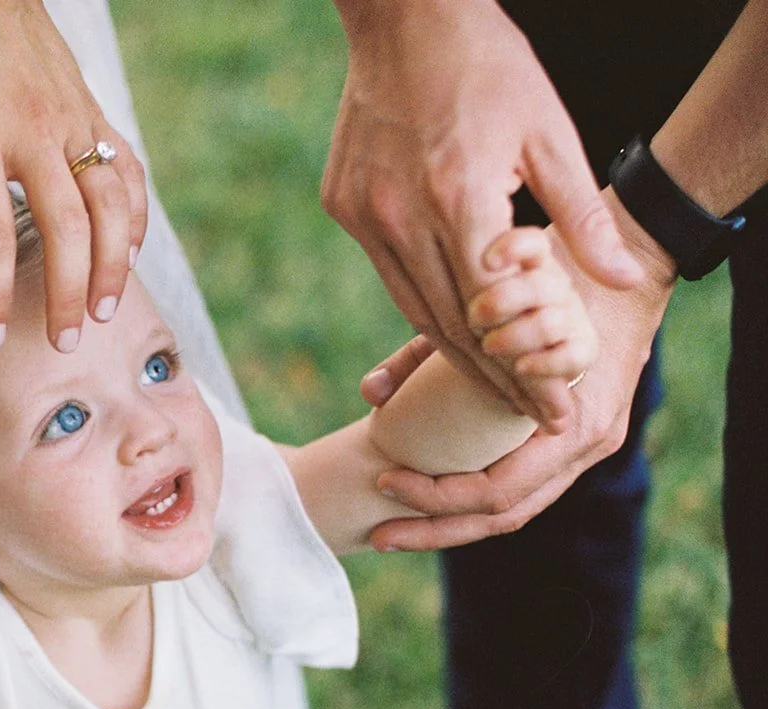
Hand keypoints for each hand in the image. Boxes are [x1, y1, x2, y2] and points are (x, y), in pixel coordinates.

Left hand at [0, 0, 147, 351]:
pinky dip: (134, 215)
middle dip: (68, 293)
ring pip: (109, 203)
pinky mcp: (93, 109)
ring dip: (112, 264)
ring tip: (104, 310)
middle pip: (65, 228)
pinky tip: (128, 251)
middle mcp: (32, 133)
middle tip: (64, 340)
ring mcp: (71, 120)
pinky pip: (127, 168)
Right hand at [324, 0, 643, 429]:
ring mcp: (364, 212)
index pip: (496, 310)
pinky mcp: (342, 205)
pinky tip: (442, 325)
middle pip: (448, 321)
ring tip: (486, 387)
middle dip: (490, 376)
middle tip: (522, 415)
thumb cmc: (489, 70)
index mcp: (460, 194)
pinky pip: (384, 270)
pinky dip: (416, 301)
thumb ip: (582, 216)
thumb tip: (619, 280)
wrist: (404, 23)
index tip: (549, 406)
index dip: (524, 366)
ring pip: (409, 303)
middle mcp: (402, 213)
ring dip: (448, 351)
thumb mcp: (551, 134)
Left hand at [363, 190, 677, 550]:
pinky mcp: (574, 443)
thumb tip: (368, 392)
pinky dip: (474, 501)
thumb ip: (422, 351)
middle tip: (377, 535)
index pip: (499, 491)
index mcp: (574, 425)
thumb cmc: (555, 280)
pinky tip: (430, 504)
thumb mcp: (492, 308)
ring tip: (390, 531)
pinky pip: (523, 489)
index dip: (437, 496)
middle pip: (502, 517)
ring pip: (513, 512)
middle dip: (435, 530)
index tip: (384, 478)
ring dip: (448, 526)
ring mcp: (585, 449)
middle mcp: (585, 446)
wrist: (627, 265)